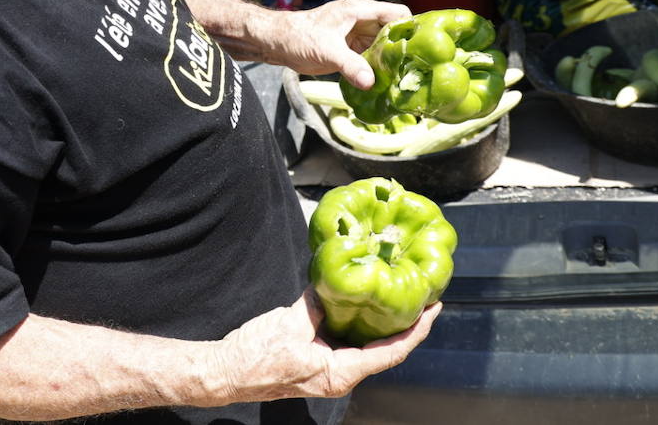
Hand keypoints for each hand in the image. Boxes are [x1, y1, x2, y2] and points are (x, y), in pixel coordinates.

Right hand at [210, 290, 440, 403]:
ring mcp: (328, 369)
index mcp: (339, 373)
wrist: (224, 372)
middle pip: (385, 351)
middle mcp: (339, 375)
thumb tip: (335, 281)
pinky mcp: (317, 359)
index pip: (390, 353)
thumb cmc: (253, 358)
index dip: (416, 331)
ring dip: (384, 322)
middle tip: (423, 296)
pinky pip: (347, 341)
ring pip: (367, 345)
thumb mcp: (289, 323)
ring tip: (399, 295)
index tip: (433, 310)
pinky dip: (359, 322)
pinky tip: (362, 301)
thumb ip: (317, 302)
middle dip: (406, 325)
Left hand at [269, 0, 409, 89]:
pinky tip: (386, 81)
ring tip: (404, 78)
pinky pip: (373, 55)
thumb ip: (350, 65)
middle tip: (414, 70)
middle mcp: (363, 18)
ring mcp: (359, 33)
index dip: (412, 28)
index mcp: (359, 9)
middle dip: (404, 48)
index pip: (397, 13)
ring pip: (385, 45)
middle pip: (395, 31)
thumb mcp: (327, 51)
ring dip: (392, 60)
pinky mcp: (353, 46)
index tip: (422, 49)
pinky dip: (380, 66)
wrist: (279, 42)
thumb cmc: (299, 37)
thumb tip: (370, 82)